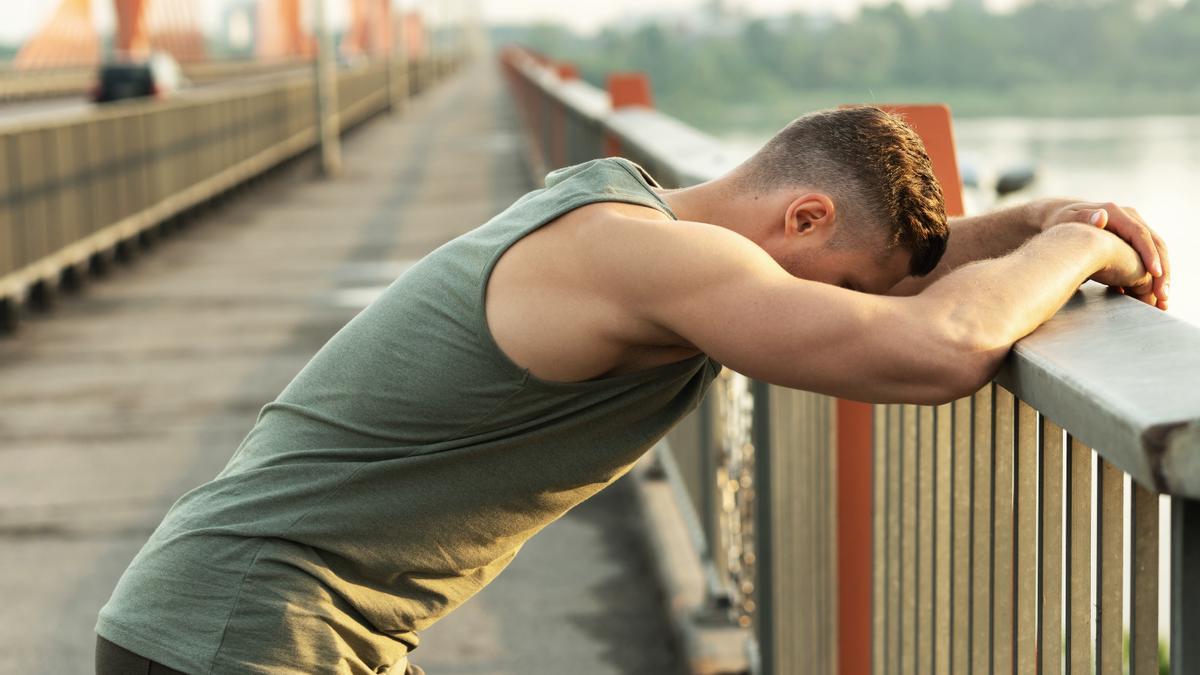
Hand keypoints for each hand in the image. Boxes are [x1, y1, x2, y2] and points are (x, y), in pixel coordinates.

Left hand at [1042, 200, 1170, 308]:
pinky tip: (1151, 297)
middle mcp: (1130, 219)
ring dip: (1161, 278)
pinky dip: (1151, 277)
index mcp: (1117, 214)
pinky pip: (1147, 259)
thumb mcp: (1066, 220)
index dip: (1150, 255)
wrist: (1061, 219)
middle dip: (1162, 272)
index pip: (1140, 235)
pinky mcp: (1131, 242)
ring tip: (1162, 301)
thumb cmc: (1060, 221)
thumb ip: (1083, 219)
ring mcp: (1132, 230)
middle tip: (1163, 297)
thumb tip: (1101, 216)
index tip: (1154, 274)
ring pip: (1156, 254)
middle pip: (1156, 245)